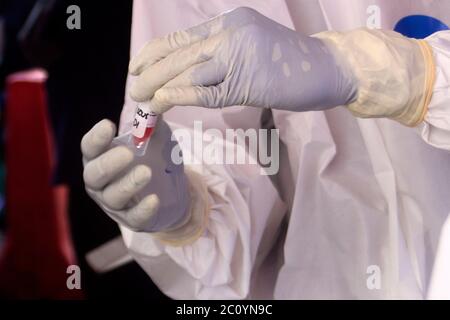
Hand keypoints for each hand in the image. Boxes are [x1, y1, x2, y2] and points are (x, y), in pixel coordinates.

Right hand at [81, 119, 189, 231]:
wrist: (167, 188)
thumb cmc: (151, 157)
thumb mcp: (152, 137)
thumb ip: (150, 121)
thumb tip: (154, 96)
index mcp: (99, 157)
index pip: (89, 148)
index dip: (96, 138)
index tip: (108, 125)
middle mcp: (100, 181)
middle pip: (94, 175)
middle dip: (109, 164)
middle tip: (128, 153)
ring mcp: (113, 202)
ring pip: (113, 196)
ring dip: (128, 184)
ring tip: (146, 172)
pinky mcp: (131, 219)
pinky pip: (134, 217)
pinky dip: (143, 209)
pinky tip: (154, 199)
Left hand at [128, 7, 355, 113]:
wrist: (329, 67)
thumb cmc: (290, 62)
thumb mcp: (252, 48)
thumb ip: (223, 57)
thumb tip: (189, 76)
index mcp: (229, 22)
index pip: (181, 38)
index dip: (154, 53)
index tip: (137, 68)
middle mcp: (231, 32)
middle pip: (179, 54)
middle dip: (150, 72)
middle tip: (132, 88)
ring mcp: (240, 55)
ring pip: (188, 72)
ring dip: (159, 87)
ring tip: (140, 100)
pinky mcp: (249, 82)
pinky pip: (208, 91)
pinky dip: (182, 96)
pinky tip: (163, 102)